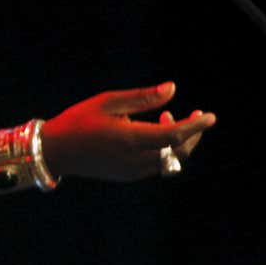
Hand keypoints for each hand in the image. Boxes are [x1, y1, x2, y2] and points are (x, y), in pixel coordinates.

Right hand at [41, 82, 215, 181]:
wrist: (55, 151)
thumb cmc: (79, 120)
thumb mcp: (108, 101)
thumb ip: (142, 97)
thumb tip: (173, 89)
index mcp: (130, 140)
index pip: (174, 136)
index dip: (195, 126)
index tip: (210, 116)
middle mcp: (134, 160)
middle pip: (178, 152)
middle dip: (192, 135)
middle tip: (197, 114)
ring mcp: (132, 171)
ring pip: (169, 161)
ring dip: (176, 142)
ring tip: (166, 117)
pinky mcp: (128, 175)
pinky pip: (156, 164)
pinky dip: (164, 149)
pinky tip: (153, 131)